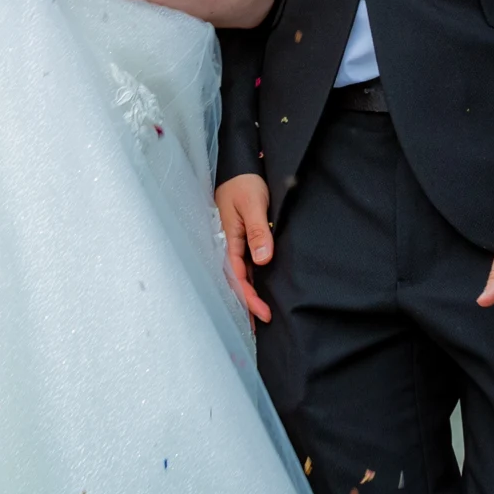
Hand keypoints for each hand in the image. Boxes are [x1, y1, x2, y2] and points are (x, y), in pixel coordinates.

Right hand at [215, 174, 273, 322]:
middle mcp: (230, 245)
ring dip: (250, 295)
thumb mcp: (253, 204)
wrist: (240, 166)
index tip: (264, 314)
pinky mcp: (242, 238)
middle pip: (237, 282)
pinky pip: (246, 265)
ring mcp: (235, 243)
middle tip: (261, 327)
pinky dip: (253, 280)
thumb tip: (263, 260)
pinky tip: (260, 289)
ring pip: (242, 275)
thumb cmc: (244, 183)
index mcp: (228, 241)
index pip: (238, 278)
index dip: (250, 298)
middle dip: (247, 305)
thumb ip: (257, 232)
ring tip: (259, 317)